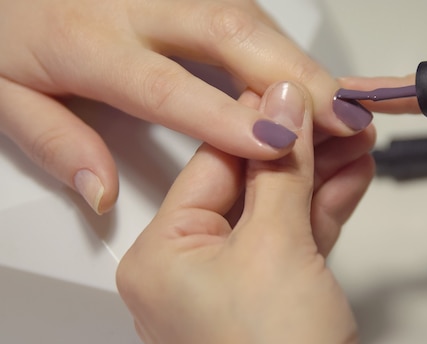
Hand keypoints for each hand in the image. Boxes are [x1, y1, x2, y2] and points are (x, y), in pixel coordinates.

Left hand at [0, 0, 369, 213]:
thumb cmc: (13, 34)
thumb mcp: (6, 96)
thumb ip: (54, 143)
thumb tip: (100, 192)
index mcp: (89, 42)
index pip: (167, 85)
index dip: (226, 115)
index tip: (275, 144)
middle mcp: (138, 8)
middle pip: (229, 35)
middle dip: (295, 77)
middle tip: (341, 116)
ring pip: (249, 19)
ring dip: (300, 62)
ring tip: (343, 102)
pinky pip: (247, 13)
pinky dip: (285, 46)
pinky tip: (311, 74)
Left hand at [116, 82, 372, 343]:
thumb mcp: (277, 248)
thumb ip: (282, 169)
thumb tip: (283, 106)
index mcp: (162, 258)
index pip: (212, 162)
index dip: (259, 122)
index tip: (296, 94)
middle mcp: (190, 270)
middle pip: (249, 184)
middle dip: (300, 150)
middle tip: (335, 116)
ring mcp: (234, 284)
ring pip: (279, 209)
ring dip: (321, 175)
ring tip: (356, 139)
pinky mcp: (273, 294)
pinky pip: (297, 237)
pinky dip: (326, 207)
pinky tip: (352, 175)